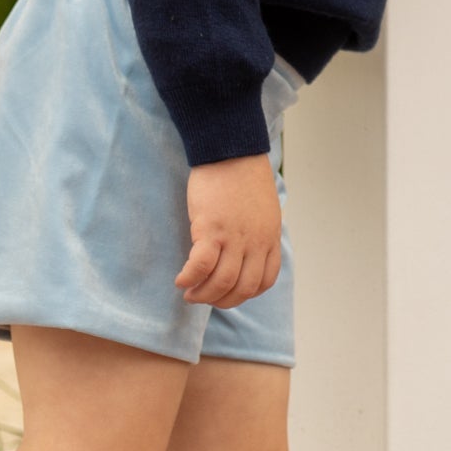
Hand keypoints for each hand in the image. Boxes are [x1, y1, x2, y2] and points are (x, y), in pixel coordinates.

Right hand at [175, 155, 280, 308]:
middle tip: (204, 298)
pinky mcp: (211, 228)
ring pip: (222, 282)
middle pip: (243, 288)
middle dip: (222, 301)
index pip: (264, 280)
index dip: (245, 294)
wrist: (230, 149)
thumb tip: (245, 251)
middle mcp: (256, 241)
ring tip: (190, 293)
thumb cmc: (242, 175)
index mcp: (270, 237)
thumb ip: (258, 231)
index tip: (229, 292)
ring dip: (204, 295)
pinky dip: (190, 278)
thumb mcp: (263, 209)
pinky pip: (201, 265)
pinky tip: (181, 280)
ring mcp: (235, 237)